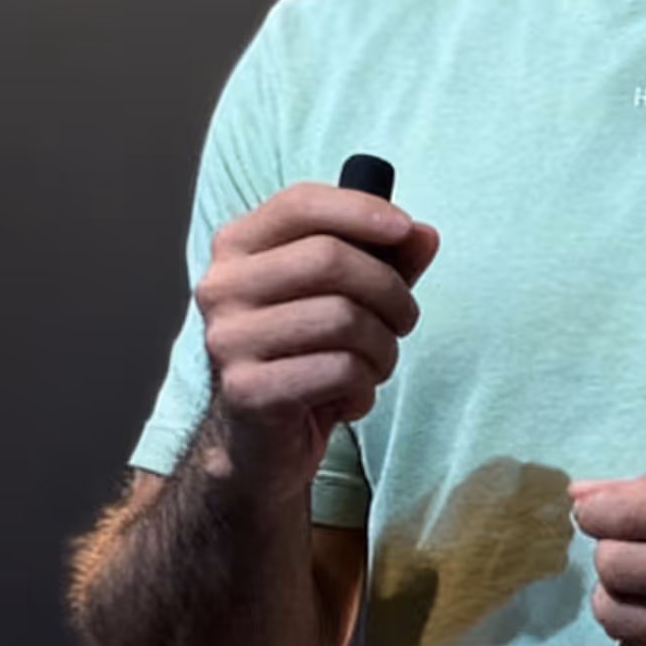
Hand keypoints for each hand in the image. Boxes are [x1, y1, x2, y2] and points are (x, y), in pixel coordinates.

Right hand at [197, 181, 439, 502]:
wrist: (259, 442)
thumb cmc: (304, 355)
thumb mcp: (346, 297)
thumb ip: (384, 260)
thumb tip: (424, 235)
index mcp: (236, 247)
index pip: (299, 203)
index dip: (360, 209)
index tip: (405, 229)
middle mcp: (221, 286)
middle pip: (330, 259)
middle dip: (389, 291)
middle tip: (404, 320)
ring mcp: (227, 339)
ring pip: (343, 318)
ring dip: (383, 347)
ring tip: (374, 365)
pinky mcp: (246, 390)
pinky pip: (339, 371)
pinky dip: (364, 388)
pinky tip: (350, 397)